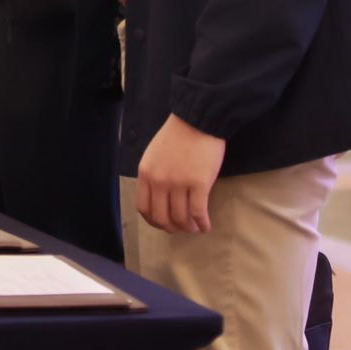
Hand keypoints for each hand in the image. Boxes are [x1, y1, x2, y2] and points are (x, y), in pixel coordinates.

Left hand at [135, 115, 226, 234]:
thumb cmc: (178, 135)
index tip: (164, 224)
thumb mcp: (154, 154)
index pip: (144, 208)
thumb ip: (153, 174)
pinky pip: (198, 212)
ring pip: (181, 217)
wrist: (197, 121)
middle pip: (162, 217)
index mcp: (146, 173)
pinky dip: (202, 223)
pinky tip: (206, 226)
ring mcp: (179, 183)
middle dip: (172, 227)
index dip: (154, 221)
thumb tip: (159, 197)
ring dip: (188, 227)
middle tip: (181, 228)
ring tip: (195, 227)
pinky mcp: (199, 184)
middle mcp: (159, 181)